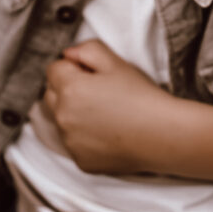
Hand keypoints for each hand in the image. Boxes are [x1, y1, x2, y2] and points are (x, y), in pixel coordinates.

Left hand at [44, 39, 172, 174]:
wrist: (162, 134)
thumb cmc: (140, 95)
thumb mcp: (115, 61)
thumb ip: (86, 50)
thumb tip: (67, 54)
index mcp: (69, 88)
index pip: (53, 69)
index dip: (73, 67)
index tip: (92, 73)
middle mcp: (63, 118)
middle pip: (50, 96)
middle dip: (66, 89)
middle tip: (97, 90)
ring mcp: (70, 143)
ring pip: (61, 121)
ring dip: (73, 114)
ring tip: (105, 112)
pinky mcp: (81, 162)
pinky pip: (74, 143)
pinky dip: (84, 137)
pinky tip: (107, 132)